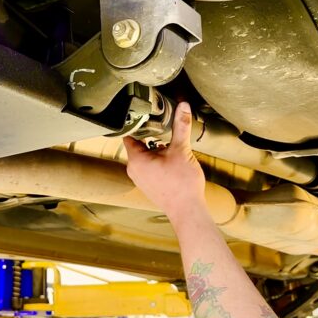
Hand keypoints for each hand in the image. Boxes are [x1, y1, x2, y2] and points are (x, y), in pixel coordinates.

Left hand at [123, 102, 205, 218]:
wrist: (187, 211)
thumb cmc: (182, 185)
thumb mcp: (182, 150)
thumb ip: (181, 126)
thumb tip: (183, 106)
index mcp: (136, 160)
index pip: (129, 134)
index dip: (137, 122)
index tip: (145, 113)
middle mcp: (134, 170)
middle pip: (137, 144)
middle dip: (150, 135)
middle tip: (162, 123)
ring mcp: (141, 179)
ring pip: (145, 155)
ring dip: (155, 148)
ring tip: (168, 141)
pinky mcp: (149, 185)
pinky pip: (149, 166)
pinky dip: (158, 159)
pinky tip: (171, 158)